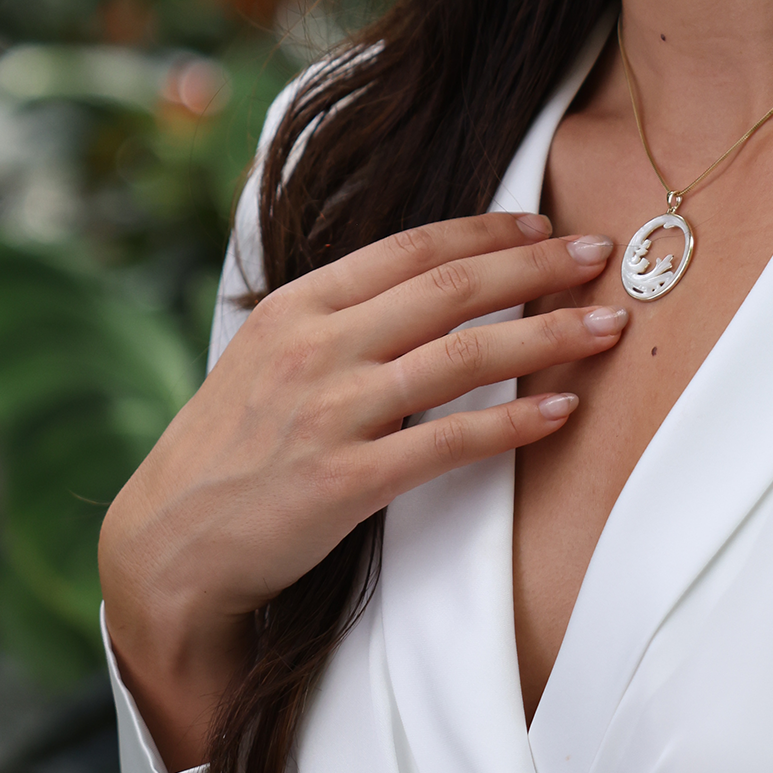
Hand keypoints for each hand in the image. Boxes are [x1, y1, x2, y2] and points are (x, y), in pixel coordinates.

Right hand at [98, 210, 624, 767]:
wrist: (166, 545)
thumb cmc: (228, 449)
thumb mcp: (267, 355)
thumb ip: (338, 319)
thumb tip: (427, 287)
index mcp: (297, 305)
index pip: (411, 248)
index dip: (486, 232)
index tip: (544, 227)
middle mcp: (316, 347)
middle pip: (450, 288)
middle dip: (537, 267)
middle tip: (599, 256)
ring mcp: (331, 412)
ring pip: (463, 357)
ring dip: (547, 336)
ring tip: (606, 326)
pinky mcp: (345, 482)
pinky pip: (450, 442)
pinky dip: (514, 423)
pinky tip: (562, 410)